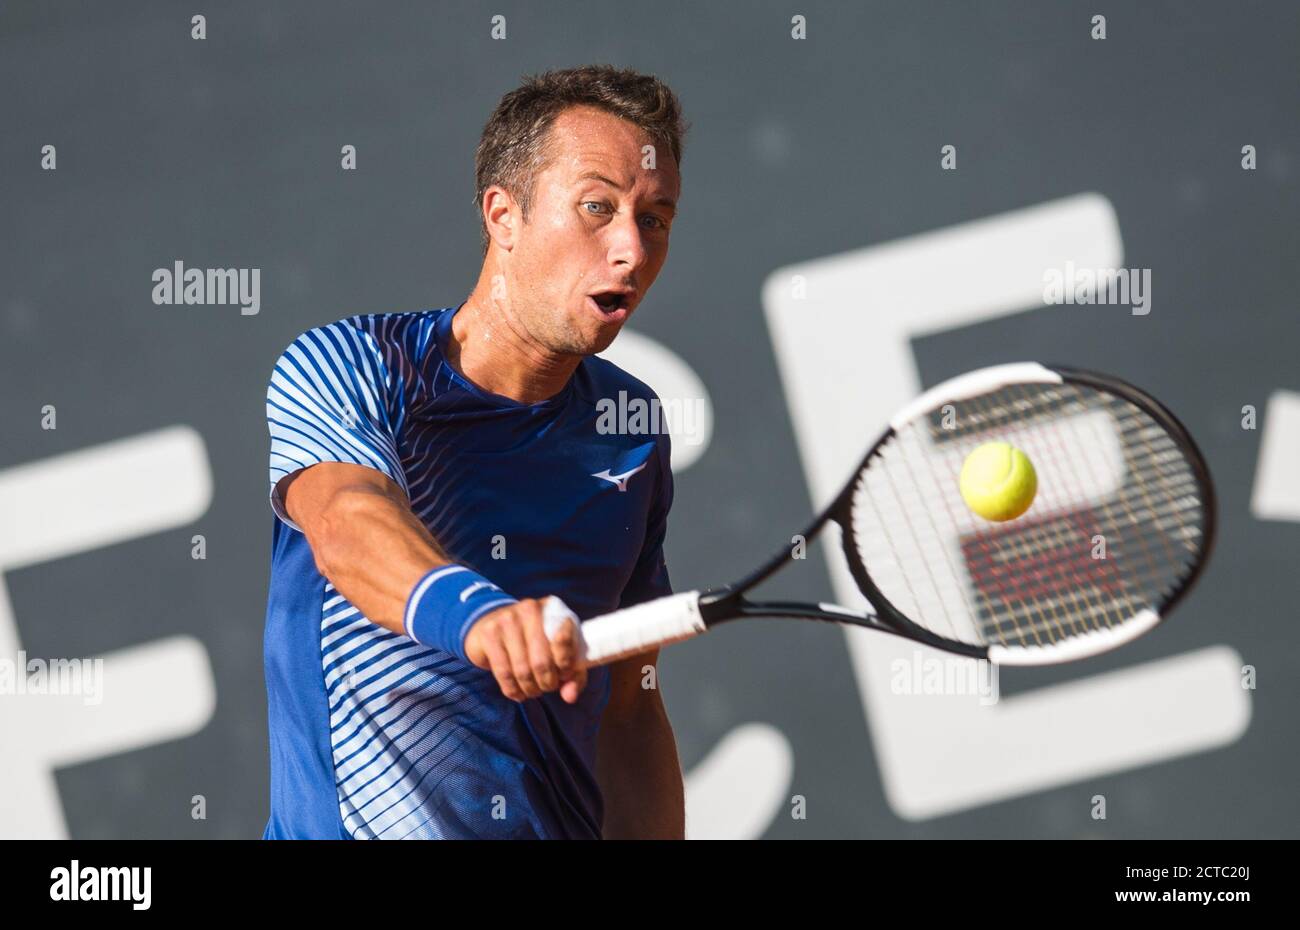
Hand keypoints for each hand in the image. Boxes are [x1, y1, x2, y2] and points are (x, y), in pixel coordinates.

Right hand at [464, 598, 587, 703]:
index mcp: (553, 609)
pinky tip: (517, 692)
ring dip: (530, 689)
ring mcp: (507, 619)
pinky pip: (503, 672)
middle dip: (547, 683)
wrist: (493, 622)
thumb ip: (573, 674)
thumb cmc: (536, 641)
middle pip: (542, 662)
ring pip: (522, 670)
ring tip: (532, 691)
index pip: (565, 639)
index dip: (567, 665)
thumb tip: (569, 696)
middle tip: (547, 687)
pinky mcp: (489, 633)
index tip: (564, 675)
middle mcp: (530, 609)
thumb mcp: (560, 651)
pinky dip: (512, 690)